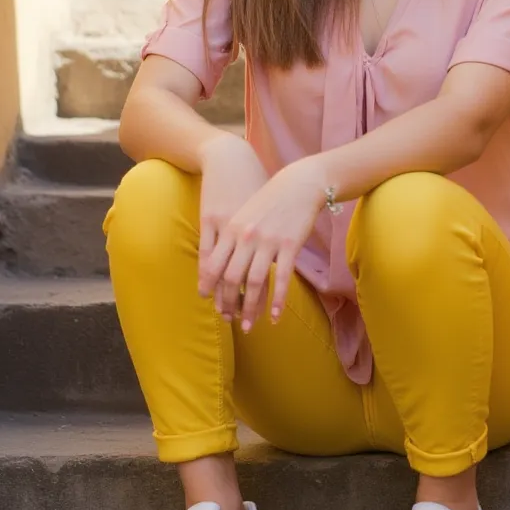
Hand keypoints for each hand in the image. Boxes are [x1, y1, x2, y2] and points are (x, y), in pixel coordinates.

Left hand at [200, 156, 327, 330]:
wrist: (299, 184)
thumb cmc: (270, 200)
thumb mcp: (244, 213)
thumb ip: (232, 237)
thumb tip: (221, 264)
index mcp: (232, 228)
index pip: (214, 264)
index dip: (211, 287)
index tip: (211, 303)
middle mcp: (246, 236)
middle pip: (231, 277)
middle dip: (228, 303)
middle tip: (229, 319)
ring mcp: (268, 241)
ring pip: (254, 282)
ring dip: (250, 308)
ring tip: (248, 326)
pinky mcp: (290, 245)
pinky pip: (281, 279)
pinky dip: (277, 301)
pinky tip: (275, 317)